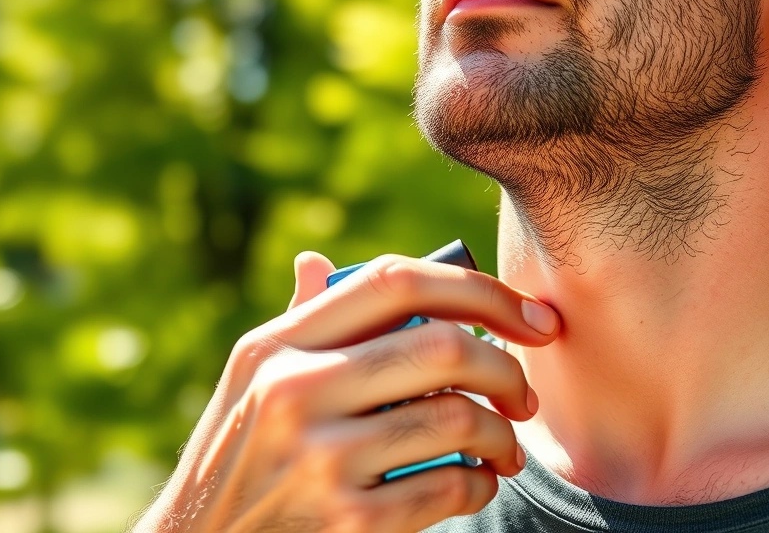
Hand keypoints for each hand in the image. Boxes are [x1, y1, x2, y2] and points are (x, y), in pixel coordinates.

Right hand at [132, 251, 559, 532]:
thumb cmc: (239, 459)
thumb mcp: (249, 385)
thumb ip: (297, 325)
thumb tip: (319, 261)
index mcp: (276, 345)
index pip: (393, 281)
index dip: (479, 287)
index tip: (529, 315)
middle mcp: (293, 390)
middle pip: (442, 345)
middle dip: (508, 369)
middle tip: (524, 395)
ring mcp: (319, 458)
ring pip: (458, 417)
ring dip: (502, 435)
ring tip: (504, 448)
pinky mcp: (346, 522)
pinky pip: (449, 486)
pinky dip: (479, 485)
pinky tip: (475, 484)